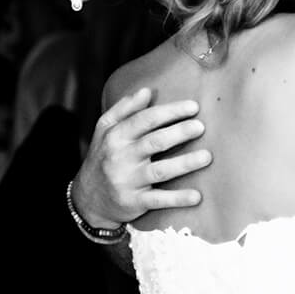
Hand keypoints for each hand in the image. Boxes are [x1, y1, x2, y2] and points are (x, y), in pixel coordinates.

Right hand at [71, 87, 210, 228]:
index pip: (145, 119)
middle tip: (201, 127)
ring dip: (184, 163)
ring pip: (160, 171)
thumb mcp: (104, 130)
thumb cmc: (102, 158)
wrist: (87, 198)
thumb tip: (146, 90)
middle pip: (154, 142)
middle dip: (179, 133)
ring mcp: (127, 181)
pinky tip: (197, 196)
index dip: (170, 112)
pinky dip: (178, 199)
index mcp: (116, 137)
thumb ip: (124, 109)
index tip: (193, 107)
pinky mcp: (134, 203)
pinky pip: (158, 200)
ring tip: (207, 156)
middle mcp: (121, 158)